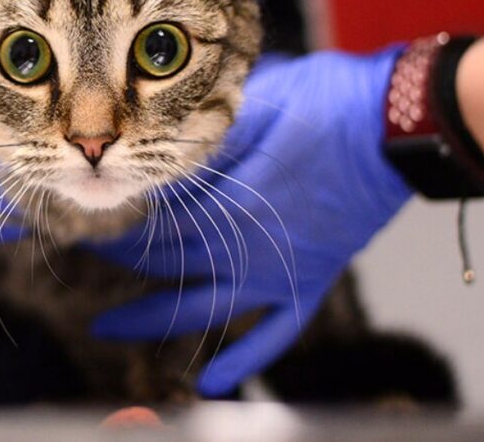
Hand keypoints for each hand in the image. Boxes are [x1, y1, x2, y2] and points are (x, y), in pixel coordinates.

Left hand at [88, 49, 412, 395]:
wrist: (400, 127)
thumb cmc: (331, 102)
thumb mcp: (259, 103)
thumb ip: (210, 136)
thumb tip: (161, 149)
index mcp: (232, 202)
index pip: (156, 225)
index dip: (115, 226)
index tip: (84, 221)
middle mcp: (249, 247)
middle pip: (168, 264)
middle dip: (119, 261)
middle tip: (84, 256)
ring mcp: (281, 271)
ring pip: (205, 307)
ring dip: (154, 319)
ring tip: (108, 329)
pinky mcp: (312, 281)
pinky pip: (276, 335)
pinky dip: (246, 360)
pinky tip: (212, 381)